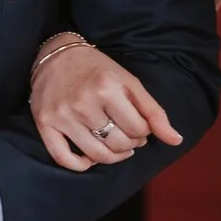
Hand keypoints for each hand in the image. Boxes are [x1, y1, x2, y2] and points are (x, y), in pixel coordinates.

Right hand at [32, 39, 179, 171]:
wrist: (55, 55)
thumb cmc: (97, 69)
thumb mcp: (129, 82)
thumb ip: (153, 111)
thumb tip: (176, 140)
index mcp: (107, 88)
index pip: (139, 130)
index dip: (144, 132)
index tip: (139, 125)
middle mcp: (83, 102)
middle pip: (118, 144)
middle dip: (130, 144)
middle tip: (128, 135)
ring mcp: (62, 115)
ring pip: (97, 155)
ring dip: (112, 157)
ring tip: (115, 146)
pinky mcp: (44, 123)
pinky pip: (64, 158)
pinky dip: (81, 165)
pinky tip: (89, 158)